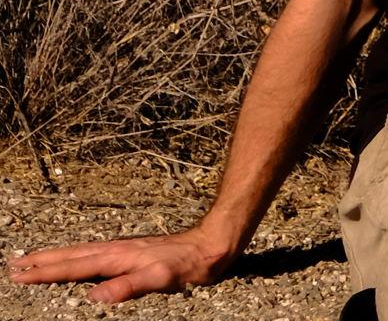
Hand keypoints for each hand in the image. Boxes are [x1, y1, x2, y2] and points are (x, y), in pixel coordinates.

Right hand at [9, 227, 232, 303]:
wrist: (214, 243)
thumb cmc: (190, 263)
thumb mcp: (161, 278)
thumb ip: (129, 286)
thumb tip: (94, 297)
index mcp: (119, 257)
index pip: (75, 266)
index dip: (47, 272)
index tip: (21, 273)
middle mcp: (118, 250)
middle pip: (73, 255)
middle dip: (43, 261)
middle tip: (15, 264)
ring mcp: (125, 250)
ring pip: (83, 253)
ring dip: (57, 257)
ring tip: (35, 260)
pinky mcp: (134, 253)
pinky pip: (96, 255)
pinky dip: (78, 258)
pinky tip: (78, 262)